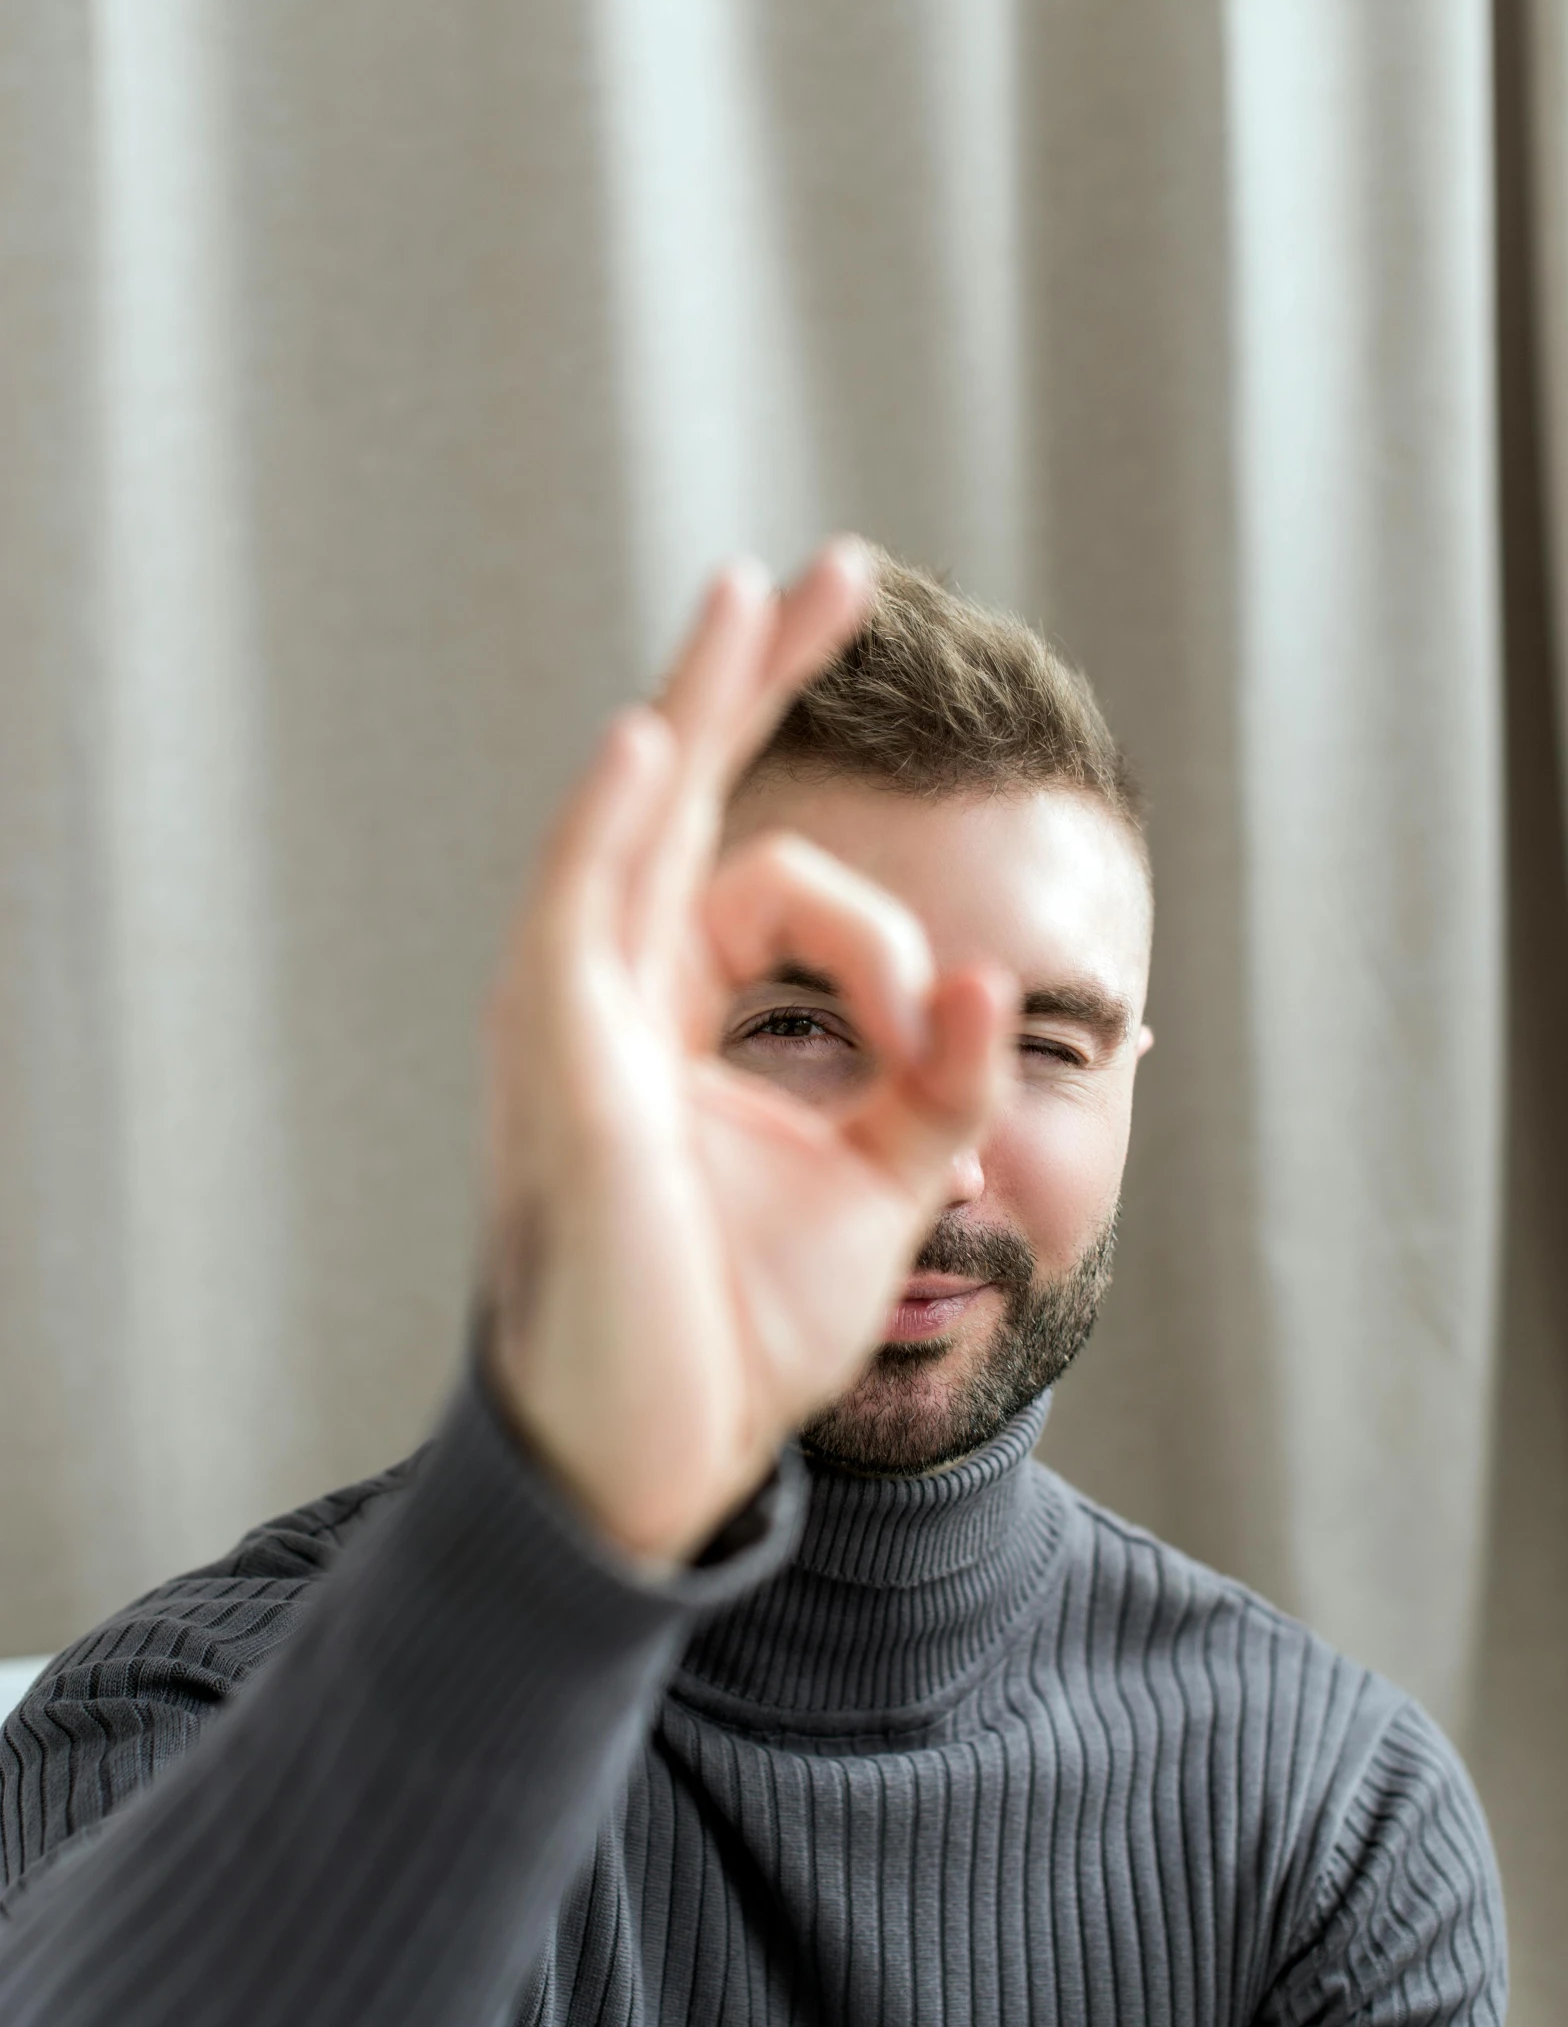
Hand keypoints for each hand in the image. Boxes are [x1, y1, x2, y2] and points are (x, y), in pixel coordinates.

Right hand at [480, 542, 1013, 1565]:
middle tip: (827, 570)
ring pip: (631, 825)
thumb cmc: (739, 1330)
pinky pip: (575, 922)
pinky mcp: (561, 1076)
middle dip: (757, 680)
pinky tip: (655, 735)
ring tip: (752, 592)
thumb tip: (1005, 985)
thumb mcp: (881, 1186)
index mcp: (678, 1021)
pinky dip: (608, 826)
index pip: (781, 895)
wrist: (658, 1456)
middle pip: (684, 800)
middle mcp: (616, 999)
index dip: (890, 950)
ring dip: (696, 702)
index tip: (938, 1040)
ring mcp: (576, 1027)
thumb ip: (941, 1081)